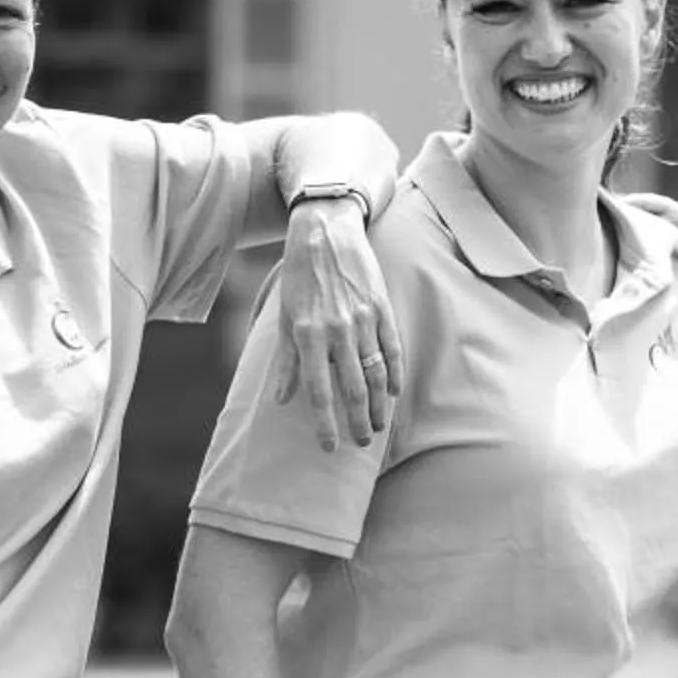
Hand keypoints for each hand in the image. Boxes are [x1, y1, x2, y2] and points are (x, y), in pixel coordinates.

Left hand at [272, 197, 400, 449]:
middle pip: (352, 388)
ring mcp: (363, 319)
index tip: (329, 447)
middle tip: (361, 442)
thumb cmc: (300, 276)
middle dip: (357, 421)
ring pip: (375, 373)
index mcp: (308, 334)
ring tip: (378, 425)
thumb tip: (283, 400)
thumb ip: (286, 360)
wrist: (325, 230)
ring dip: (378, 404)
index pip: (318, 391)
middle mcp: (336, 330)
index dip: (324, 423)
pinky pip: (392, 348)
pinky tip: (393, 393)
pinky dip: (394, 373)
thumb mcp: (284, 316)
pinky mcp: (382, 307)